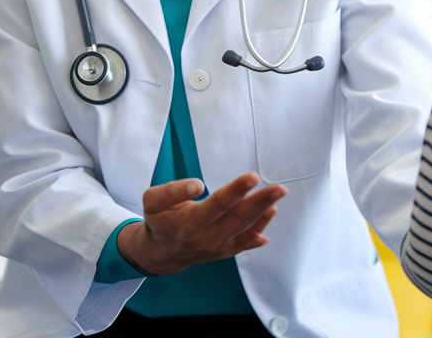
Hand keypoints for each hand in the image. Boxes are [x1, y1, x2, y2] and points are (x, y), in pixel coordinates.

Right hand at [116, 172, 286, 275]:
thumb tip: (197, 185)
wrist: (161, 254)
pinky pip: (246, 241)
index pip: (218, 204)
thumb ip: (172, 190)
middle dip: (261, 201)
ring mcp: (218, 246)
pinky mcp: (225, 251)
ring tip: (278, 195)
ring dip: (264, 212)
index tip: (252, 177)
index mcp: (190, 222)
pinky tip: (271, 215)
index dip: (236, 190)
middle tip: (279, 188)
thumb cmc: (159, 221)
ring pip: (245, 229)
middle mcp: (207, 237)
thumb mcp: (152, 201)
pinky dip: (260, 230)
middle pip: (238, 217)